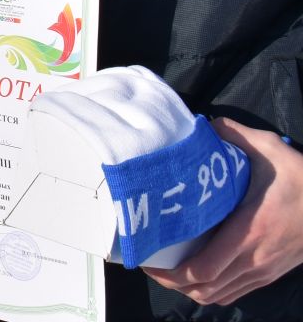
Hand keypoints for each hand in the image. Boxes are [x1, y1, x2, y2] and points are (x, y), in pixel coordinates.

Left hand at [146, 118, 302, 306]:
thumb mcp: (272, 151)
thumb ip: (236, 135)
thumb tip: (205, 125)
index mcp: (248, 232)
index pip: (204, 269)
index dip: (171, 273)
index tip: (147, 258)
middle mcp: (254, 259)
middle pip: (203, 289)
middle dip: (171, 282)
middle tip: (150, 263)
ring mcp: (263, 271)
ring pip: (217, 295)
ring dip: (189, 288)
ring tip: (167, 269)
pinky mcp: (269, 274)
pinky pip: (234, 293)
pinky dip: (211, 290)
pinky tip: (196, 273)